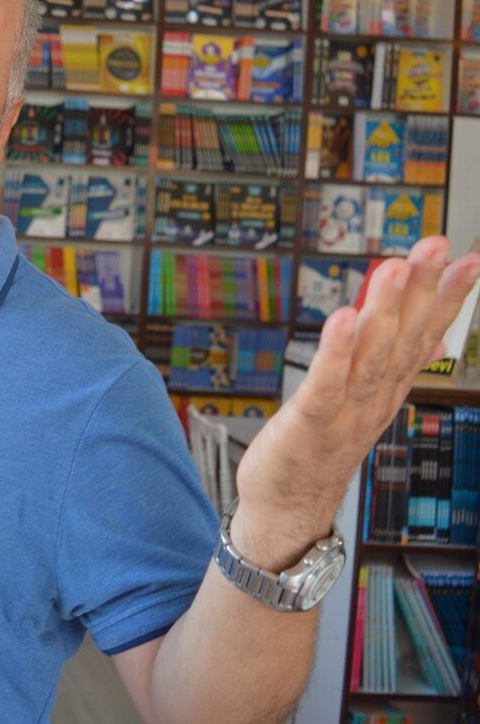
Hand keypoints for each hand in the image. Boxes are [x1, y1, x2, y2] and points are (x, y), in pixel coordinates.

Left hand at [230, 237, 479, 570]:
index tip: (468, 258)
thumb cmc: (322, 445)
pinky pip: (325, 386)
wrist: (290, 506)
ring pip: (370, 357)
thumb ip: (397, 363)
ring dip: (384, 312)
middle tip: (435, 246)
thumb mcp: (366, 399)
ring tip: (395, 269)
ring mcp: (346, 412)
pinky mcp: (310, 424)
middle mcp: (375, 396)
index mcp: (388, 386)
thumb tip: (438, 334)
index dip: (446, 297)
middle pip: (403, 338)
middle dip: (421, 291)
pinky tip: (343, 320)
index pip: (425, 335)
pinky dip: (335, 354)